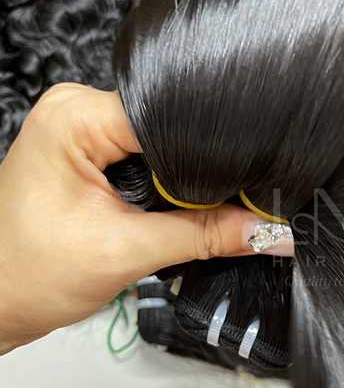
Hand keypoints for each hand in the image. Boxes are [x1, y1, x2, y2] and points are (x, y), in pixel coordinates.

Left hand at [0, 83, 292, 353]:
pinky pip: (151, 160)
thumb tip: (270, 232)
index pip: (171, 116)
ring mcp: (86, 131)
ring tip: (194, 208)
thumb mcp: (127, 253)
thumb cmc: (29, 275)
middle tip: (235, 204)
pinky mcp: (94, 155)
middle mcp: (80, 111)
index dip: (214, 150)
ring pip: (167, 148)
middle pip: (173, 129)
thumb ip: (205, 236)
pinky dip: (171, 187)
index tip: (253, 181)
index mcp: (76, 117)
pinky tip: (177, 206)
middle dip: (204, 170)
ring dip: (186, 181)